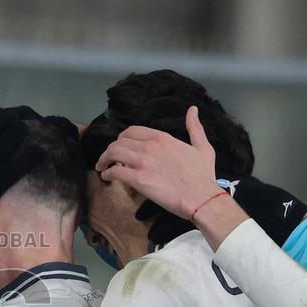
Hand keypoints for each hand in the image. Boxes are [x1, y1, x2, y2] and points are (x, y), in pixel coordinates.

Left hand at [96, 105, 220, 218]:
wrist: (201, 197)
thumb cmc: (203, 175)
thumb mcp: (203, 147)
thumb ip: (195, 128)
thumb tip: (193, 110)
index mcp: (163, 138)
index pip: (132, 131)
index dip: (122, 138)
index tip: (120, 146)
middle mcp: (150, 146)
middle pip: (119, 142)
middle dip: (110, 150)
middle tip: (108, 159)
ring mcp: (142, 162)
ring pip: (113, 153)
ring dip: (104, 159)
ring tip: (102, 167)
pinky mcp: (137, 179)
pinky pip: (114, 172)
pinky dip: (107, 173)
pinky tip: (107, 177)